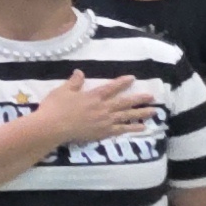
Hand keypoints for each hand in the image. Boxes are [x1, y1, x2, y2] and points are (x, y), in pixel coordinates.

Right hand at [28, 73, 163, 145]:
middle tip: (152, 97)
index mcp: (93, 96)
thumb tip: (80, 72)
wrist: (52, 127)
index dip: (122, 82)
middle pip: (124, 102)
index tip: (132, 78)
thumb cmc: (55, 108)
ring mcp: (104, 121)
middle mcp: (102, 108)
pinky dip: (132, 128)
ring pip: (126, 116)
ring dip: (141, 113)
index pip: (111, 87)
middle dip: (139, 99)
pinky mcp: (102, 133)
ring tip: (153, 112)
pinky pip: (121, 130)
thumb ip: (74, 82)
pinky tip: (142, 128)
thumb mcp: (63, 90)